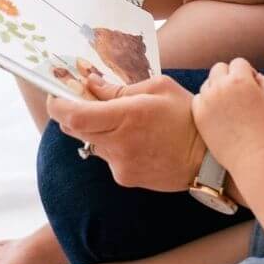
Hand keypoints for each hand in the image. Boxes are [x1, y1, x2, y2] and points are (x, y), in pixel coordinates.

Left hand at [45, 75, 207, 191]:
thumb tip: (90, 85)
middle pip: (74, 130)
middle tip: (81, 99)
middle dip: (72, 113)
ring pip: (90, 143)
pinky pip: (106, 157)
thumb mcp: (157, 88)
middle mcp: (119, 144)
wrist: (209, 158)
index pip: (75, 115)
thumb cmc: (186, 115)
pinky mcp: (125, 178)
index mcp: (127, 116)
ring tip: (122, 120)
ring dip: (95, 130)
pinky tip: (135, 140)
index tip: (54, 94)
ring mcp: (120, 165)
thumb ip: (119, 88)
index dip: (58, 105)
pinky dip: (111, 145)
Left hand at [193, 60, 263, 178]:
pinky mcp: (198, 115)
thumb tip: (253, 75)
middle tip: (238, 94)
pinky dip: (206, 103)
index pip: (239, 63)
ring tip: (228, 106)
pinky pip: (198, 99)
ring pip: (208, 83)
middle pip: (219, 69)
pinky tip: (217, 114)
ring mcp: (207, 100)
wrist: (253, 156)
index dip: (246, 73)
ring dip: (216, 89)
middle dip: (229, 77)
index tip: (250, 87)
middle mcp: (221, 86)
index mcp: (240, 79)